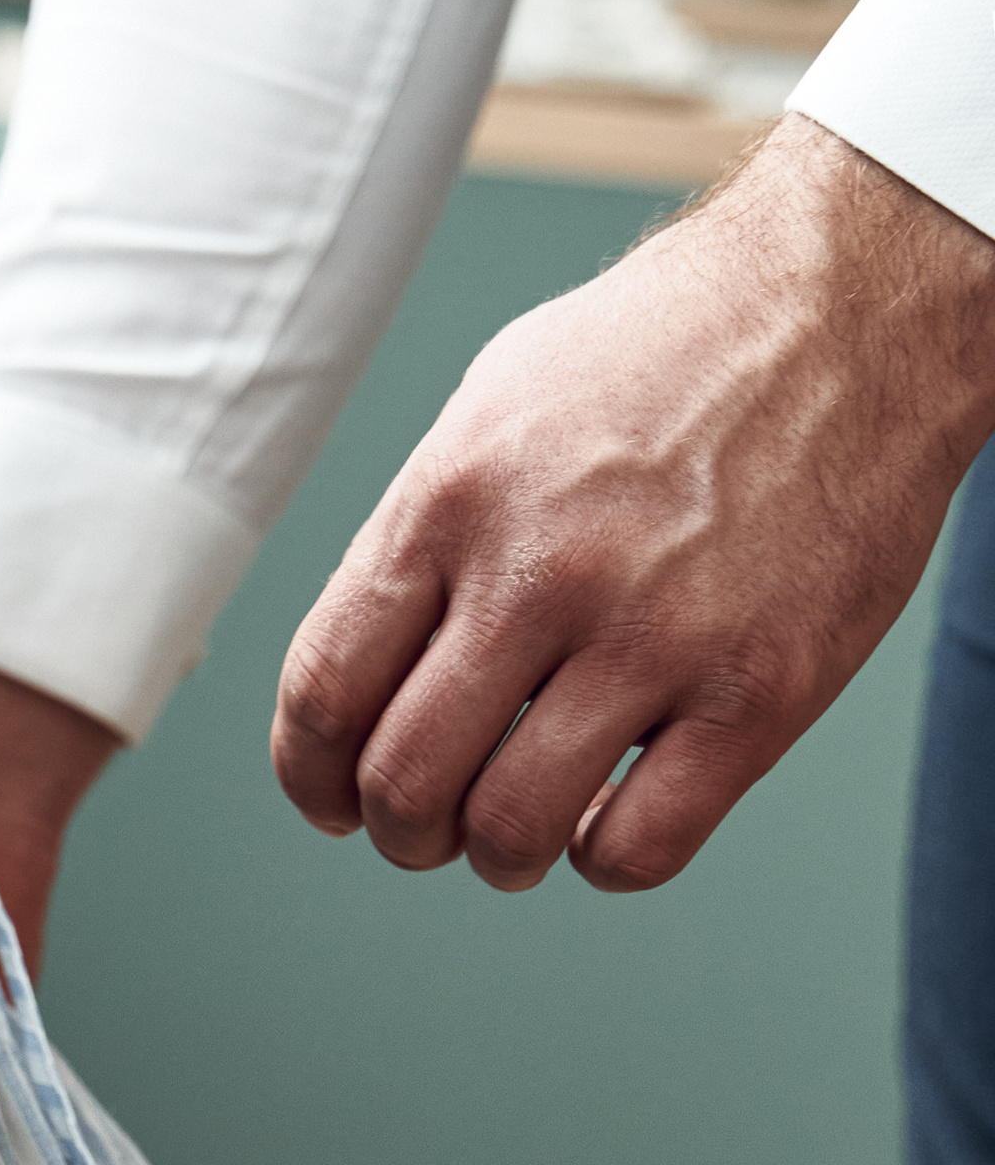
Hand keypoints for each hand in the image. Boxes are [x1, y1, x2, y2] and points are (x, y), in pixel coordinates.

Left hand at [272, 116, 994, 891]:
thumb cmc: (670, 349)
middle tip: (427, 827)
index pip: (325, 689)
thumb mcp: (498, 400)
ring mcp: (655, 636)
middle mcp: (541, 572)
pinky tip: (613, 816)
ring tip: (520, 831)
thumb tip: (368, 662)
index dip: (310, 773)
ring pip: (513, 830)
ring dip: (498, 855)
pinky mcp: (761, 691)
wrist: (853, 304)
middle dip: (399, 830)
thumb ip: (424, 534)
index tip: (332, 797)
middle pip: (404, 780)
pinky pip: (640, 848)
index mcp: (452, 499)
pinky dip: (606, 860)